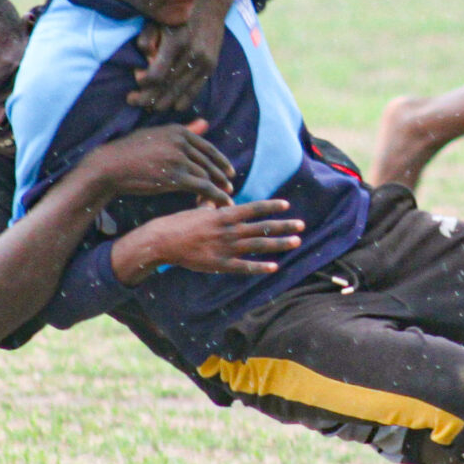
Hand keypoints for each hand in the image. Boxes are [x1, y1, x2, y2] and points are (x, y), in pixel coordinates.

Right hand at [83, 119, 237, 202]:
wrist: (111, 166)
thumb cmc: (130, 151)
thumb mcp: (157, 134)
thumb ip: (184, 131)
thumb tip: (206, 123)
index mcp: (178, 130)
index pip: (207, 147)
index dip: (221, 160)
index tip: (229, 170)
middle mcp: (181, 142)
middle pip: (209, 162)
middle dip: (222, 176)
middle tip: (231, 186)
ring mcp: (179, 159)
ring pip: (207, 175)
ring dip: (219, 188)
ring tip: (226, 198)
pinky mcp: (175, 177)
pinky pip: (203, 187)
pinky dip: (215, 196)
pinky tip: (221, 203)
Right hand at [114, 199, 302, 281]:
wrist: (162, 241)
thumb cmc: (179, 223)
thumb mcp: (199, 209)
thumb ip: (214, 204)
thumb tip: (221, 196)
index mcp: (224, 215)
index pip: (253, 208)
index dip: (271, 207)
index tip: (286, 205)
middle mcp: (228, 230)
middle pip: (262, 227)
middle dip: (283, 226)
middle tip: (301, 225)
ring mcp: (225, 248)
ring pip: (258, 245)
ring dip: (278, 243)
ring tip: (295, 242)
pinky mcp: (219, 264)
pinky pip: (244, 267)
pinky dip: (260, 267)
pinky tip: (274, 266)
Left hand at [131, 15, 228, 111]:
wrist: (211, 7)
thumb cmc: (178, 14)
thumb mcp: (158, 21)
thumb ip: (147, 41)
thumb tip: (144, 64)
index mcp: (176, 42)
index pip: (157, 74)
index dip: (144, 82)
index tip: (136, 80)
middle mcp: (191, 54)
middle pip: (167, 86)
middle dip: (147, 97)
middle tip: (133, 101)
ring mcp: (203, 62)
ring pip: (180, 91)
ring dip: (163, 103)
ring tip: (149, 107)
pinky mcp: (210, 67)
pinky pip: (196, 90)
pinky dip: (183, 101)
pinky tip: (173, 106)